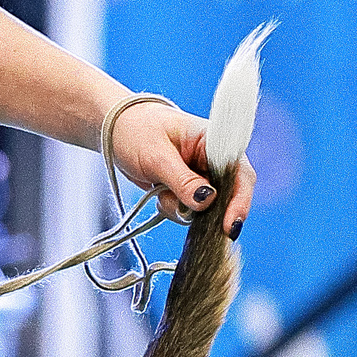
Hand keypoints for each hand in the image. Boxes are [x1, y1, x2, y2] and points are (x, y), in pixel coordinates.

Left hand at [106, 101, 256, 237]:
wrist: (115, 132)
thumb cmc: (136, 131)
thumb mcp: (157, 155)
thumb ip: (183, 180)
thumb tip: (207, 201)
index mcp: (216, 143)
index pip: (241, 175)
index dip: (240, 202)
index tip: (229, 226)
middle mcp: (214, 162)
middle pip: (227, 199)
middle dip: (205, 211)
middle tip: (179, 207)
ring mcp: (201, 178)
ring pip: (206, 210)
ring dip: (182, 209)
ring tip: (159, 190)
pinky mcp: (187, 191)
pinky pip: (189, 212)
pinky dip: (173, 209)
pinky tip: (157, 194)